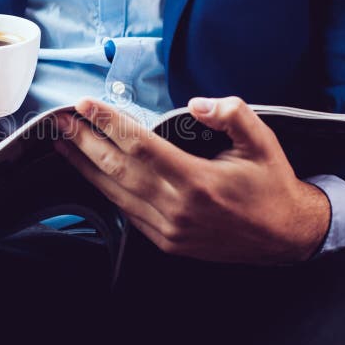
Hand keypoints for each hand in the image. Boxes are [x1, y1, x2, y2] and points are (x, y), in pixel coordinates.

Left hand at [54, 96, 330, 263]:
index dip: (109, 123)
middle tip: (59, 120)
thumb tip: (196, 104)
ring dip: (85, 166)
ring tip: (62, 143)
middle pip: (118, 169)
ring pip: (115, 192)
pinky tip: (90, 172)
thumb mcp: (262, 142)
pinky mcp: (166, 241)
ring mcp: (168, 229)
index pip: (140, 146)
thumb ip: (231, 115)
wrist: (286, 237)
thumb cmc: (271, 185)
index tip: (85, 105)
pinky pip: (126, 210)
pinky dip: (104, 189)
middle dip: (84, 141)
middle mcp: (177, 208)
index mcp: (198, 182)